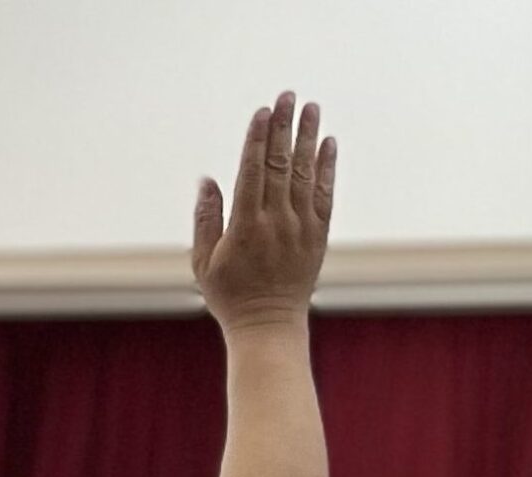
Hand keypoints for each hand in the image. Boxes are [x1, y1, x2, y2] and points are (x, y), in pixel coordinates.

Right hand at [193, 92, 334, 330]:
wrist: (268, 325)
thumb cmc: (230, 295)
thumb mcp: (204, 262)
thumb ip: (206, 219)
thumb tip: (208, 180)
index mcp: (245, 227)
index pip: (252, 172)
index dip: (258, 139)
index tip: (263, 112)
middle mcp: (276, 222)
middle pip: (281, 164)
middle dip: (284, 127)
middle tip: (288, 95)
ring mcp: (300, 227)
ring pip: (305, 173)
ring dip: (308, 137)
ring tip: (311, 107)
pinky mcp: (318, 234)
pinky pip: (324, 193)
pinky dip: (326, 167)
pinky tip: (327, 143)